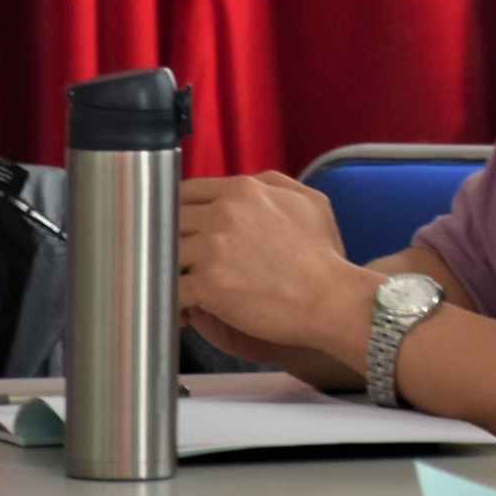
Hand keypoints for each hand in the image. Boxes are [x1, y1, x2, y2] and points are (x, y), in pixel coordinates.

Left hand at [179, 172, 375, 369]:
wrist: (331, 298)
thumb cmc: (324, 256)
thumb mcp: (310, 202)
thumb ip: (273, 183)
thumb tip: (248, 184)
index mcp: (243, 190)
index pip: (185, 193)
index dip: (179, 215)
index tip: (181, 233)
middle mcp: (224, 213)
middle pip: (168, 222)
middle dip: (171, 244)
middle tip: (178, 264)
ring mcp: (214, 248)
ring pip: (164, 255)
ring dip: (168, 274)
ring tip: (180, 289)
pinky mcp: (208, 283)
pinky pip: (171, 290)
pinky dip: (173, 304)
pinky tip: (184, 312)